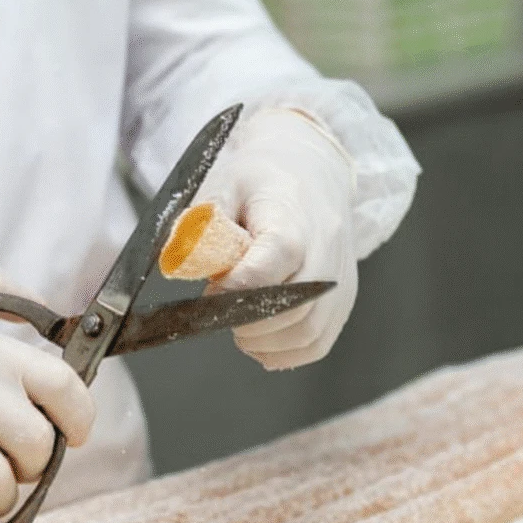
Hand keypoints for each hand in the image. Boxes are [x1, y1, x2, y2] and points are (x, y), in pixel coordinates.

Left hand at [202, 108, 357, 369]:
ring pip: (308, 334)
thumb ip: (201, 229)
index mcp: (292, 220)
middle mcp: (325, 251)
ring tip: (239, 330)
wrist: (312, 169)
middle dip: (247, 324)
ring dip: (266, 343)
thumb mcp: (222, 188)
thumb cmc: (261, 180)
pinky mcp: (343, 296)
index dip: (233, 293)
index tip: (208, 296)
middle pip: (292, 310)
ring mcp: (340, 278)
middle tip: (220, 316)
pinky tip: (261, 342)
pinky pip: (319, 341)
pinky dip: (287, 352)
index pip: (267, 269)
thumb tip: (178, 264)